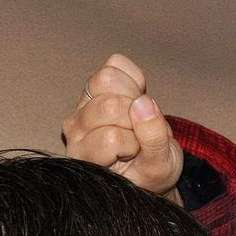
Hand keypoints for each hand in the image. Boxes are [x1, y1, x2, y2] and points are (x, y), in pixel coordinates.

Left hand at [61, 53, 183, 204]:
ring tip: (138, 116)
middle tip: (141, 132)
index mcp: (84, 156)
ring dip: (133, 94)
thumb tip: (143, 102)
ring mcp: (81, 103)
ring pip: (106, 78)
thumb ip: (154, 139)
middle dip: (135, 117)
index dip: (135, 142)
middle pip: (108, 106)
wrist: (147, 163)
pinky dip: (135, 79)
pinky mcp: (94, 83)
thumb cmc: (149, 172)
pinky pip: (116, 64)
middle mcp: (75, 129)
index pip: (111, 138)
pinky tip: (135, 101)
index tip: (138, 152)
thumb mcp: (160, 167)